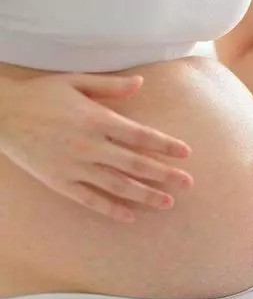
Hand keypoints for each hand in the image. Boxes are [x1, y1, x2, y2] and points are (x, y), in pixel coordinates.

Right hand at [0, 73, 193, 221]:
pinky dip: (111, 209)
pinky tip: (130, 216)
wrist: (1, 114)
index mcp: (97, 119)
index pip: (141, 135)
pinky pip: (89, 199)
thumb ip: (111, 86)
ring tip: (167, 202)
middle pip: (135, 163)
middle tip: (188, 183)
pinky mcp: (59, 181)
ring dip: (145, 195)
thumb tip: (142, 83)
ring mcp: (74, 166)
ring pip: (117, 185)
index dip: (165, 145)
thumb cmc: (42, 94)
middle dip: (164, 174)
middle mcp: (90, 145)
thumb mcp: (76, 82)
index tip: (186, 153)